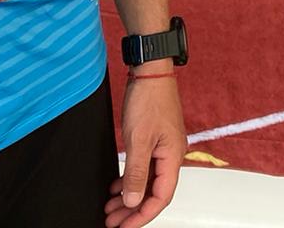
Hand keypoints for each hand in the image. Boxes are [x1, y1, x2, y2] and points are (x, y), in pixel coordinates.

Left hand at [103, 71, 184, 226]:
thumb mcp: (138, 140)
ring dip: (130, 196)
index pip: (161, 197)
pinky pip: (144, 168)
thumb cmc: (149, 99)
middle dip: (133, 210)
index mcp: (173, 157)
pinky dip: (130, 180)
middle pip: (154, 192)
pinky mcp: (155, 140)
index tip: (124, 227)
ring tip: (110, 208)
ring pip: (147, 181)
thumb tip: (133, 201)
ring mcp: (164, 147)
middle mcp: (172, 155)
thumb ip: (136, 174)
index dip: (143, 215)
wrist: (150, 72)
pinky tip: (117, 186)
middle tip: (112, 221)